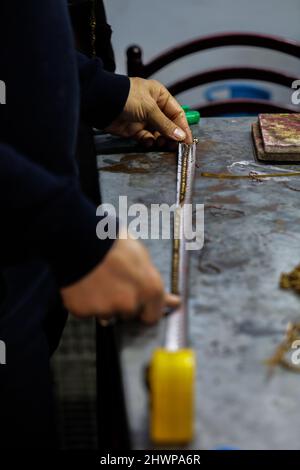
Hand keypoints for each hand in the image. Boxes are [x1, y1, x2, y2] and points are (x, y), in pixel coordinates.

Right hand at [60, 231, 179, 324]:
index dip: (145, 309)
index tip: (140, 305)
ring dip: (103, 303)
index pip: (152, 316)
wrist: (80, 239)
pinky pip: (86, 311)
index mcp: (150, 290)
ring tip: (96, 279)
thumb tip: (172, 301)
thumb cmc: (113, 242)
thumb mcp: (141, 256)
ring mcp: (106, 310)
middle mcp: (131, 304)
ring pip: (106, 314)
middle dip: (123, 304)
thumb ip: (152, 281)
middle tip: (113, 283)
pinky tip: (83, 283)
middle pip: (128, 315)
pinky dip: (84, 301)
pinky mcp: (84, 311)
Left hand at [106, 77, 192, 147]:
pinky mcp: (134, 129)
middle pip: (168, 124)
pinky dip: (149, 141)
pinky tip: (149, 142)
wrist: (102, 103)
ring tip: (162, 144)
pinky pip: (146, 138)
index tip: (188, 140)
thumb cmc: (126, 98)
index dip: (183, 127)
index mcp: (159, 95)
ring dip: (161, 140)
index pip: (177, 113)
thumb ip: (165, 124)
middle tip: (176, 146)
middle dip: (172, 135)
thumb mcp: (150, 109)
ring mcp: (143, 119)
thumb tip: (181, 137)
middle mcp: (153, 107)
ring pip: (158, 133)